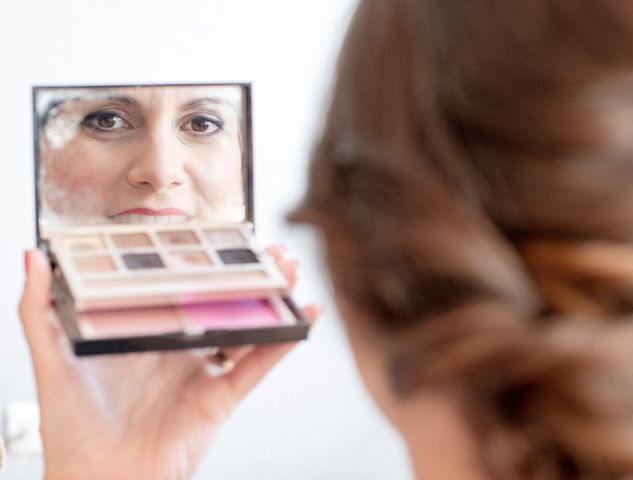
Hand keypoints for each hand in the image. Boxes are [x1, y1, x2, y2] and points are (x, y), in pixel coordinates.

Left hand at [19, 246, 319, 479]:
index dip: (204, 263)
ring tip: (289, 269)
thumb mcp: (52, 359)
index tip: (220, 237)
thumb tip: (33, 257)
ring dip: (273, 298)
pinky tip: (306, 315)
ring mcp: (203, 372)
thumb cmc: (71, 427)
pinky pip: (259, 365)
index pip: (181, 289)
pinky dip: (286, 341)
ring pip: (247, 327)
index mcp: (146, 333)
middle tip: (267, 249)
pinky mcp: (221, 398)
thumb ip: (40, 309)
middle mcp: (179, 349)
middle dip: (248, 275)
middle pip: (222, 304)